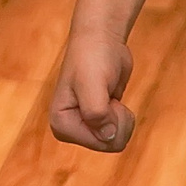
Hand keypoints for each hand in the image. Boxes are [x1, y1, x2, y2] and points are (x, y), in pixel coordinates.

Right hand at [48, 29, 136, 152]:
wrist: (101, 40)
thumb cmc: (92, 58)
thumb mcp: (93, 85)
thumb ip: (97, 114)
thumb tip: (108, 137)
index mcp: (61, 124)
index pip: (99, 143)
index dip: (110, 122)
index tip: (102, 98)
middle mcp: (70, 128)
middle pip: (109, 145)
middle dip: (118, 122)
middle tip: (109, 97)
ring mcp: (85, 125)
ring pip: (116, 140)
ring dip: (122, 119)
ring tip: (110, 97)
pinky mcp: (99, 120)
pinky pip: (120, 132)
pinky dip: (124, 117)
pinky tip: (113, 99)